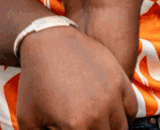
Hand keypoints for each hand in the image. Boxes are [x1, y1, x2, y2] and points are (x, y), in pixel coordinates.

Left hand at [17, 26, 136, 129]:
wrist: (48, 39)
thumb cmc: (36, 77)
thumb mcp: (28, 116)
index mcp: (77, 125)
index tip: (66, 126)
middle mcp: (98, 112)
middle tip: (79, 122)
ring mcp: (112, 95)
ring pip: (120, 128)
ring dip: (109, 127)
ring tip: (95, 121)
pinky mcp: (120, 79)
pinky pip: (132, 108)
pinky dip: (124, 114)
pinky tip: (110, 112)